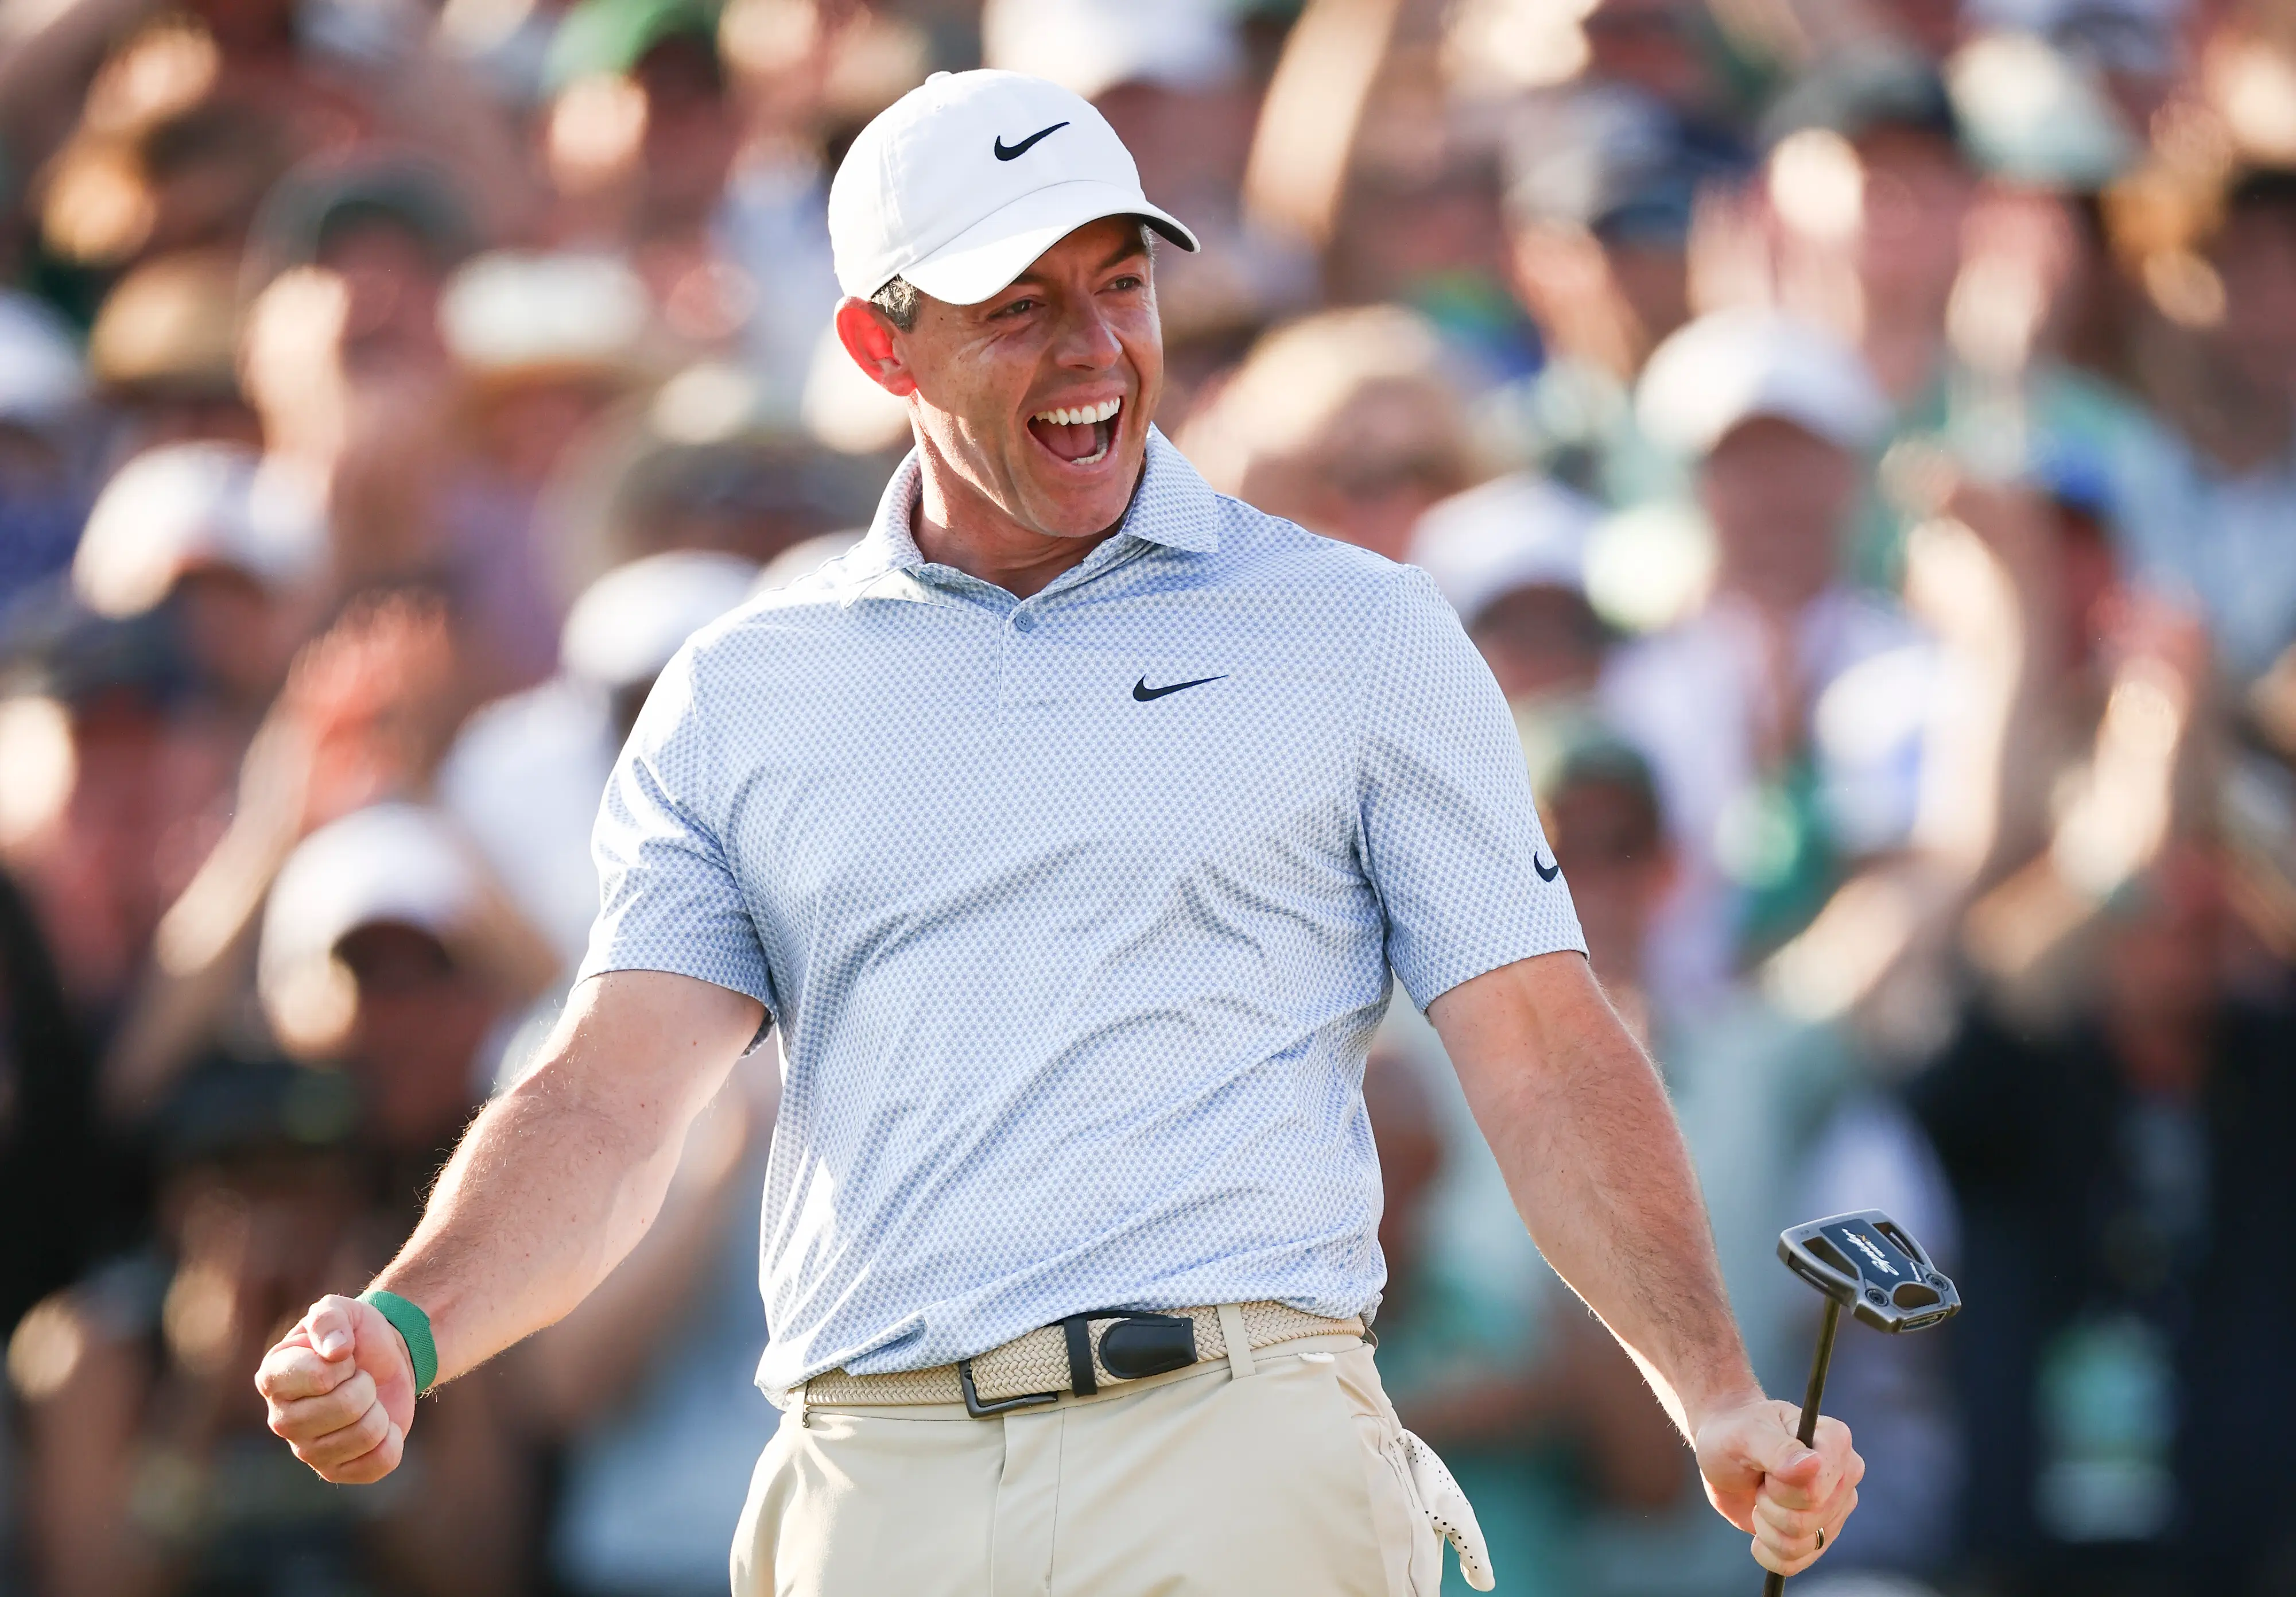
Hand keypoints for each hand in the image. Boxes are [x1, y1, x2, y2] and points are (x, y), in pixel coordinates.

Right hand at [255, 1294, 416, 1482]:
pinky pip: (377, 1464)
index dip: (343, 1363)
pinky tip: (379, 1427)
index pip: (318, 1377)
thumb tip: (335, 1351)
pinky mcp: (334, 1471)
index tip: (343, 1355)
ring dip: (379, 1411)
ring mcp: (306, 1450)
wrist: (383, 1361)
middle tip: (359, 1378)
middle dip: (366, 1386)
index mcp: (274, 1377)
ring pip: (364, 1435)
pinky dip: (391, 1441)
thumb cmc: (355, 1335)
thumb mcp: (341, 1310)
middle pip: (345, 1408)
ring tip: (367, 1400)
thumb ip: (329, 1319)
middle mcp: (281, 1419)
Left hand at [1694, 1396, 1862, 1577]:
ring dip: (1767, 1526)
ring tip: (1761, 1496)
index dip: (1779, 1486)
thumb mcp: (1745, 1434)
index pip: (1815, 1491)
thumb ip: (1778, 1449)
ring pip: (1802, 1544)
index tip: (1765, 1467)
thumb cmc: (1733, 1432)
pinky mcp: (1820, 1534)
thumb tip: (1813, 1465)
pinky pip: (1796, 1562)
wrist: (1721, 1451)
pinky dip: (1768, 1550)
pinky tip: (1760, 1526)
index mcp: (1835, 1440)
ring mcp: (1835, 1508)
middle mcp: (1845, 1476)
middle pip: (1808, 1520)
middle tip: (1761, 1480)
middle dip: (1770, 1504)